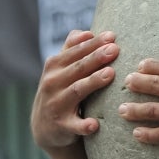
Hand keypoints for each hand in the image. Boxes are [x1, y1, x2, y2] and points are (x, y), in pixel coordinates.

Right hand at [31, 30, 119, 149]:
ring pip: (77, 91)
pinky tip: (95, 124)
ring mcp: (56, 104)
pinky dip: (84, 125)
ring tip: (110, 74)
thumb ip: (71, 49)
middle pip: (78, 68)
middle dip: (96, 57)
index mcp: (54, 66)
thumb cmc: (60, 90)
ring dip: (93, 82)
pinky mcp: (61, 125)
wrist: (44, 126)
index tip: (112, 36)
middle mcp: (52, 83)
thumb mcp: (60, 69)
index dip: (93, 43)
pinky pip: (74, 125)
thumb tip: (86, 32)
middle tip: (114, 49)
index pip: (76, 51)